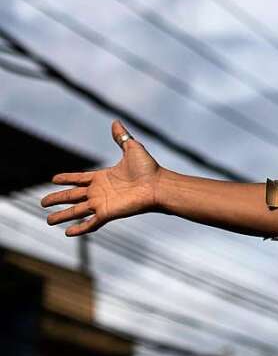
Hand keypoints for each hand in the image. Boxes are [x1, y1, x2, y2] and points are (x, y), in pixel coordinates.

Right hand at [41, 121, 162, 235]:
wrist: (157, 184)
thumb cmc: (148, 168)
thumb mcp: (132, 148)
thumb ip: (121, 136)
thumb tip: (115, 122)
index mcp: (102, 177)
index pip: (79, 179)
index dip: (67, 179)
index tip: (54, 179)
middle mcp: (99, 191)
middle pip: (72, 196)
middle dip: (57, 199)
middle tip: (42, 202)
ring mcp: (102, 203)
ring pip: (76, 211)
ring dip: (62, 216)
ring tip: (48, 220)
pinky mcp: (107, 214)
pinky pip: (90, 224)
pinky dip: (79, 229)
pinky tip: (67, 233)